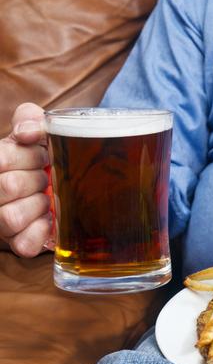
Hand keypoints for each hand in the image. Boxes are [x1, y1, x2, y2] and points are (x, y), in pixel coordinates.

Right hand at [0, 103, 51, 256]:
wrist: (56, 185)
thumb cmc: (38, 158)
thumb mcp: (34, 133)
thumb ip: (30, 120)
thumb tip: (29, 131)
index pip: (3, 159)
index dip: (30, 155)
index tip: (43, 155)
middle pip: (9, 186)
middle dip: (37, 179)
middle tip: (45, 178)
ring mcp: (0, 222)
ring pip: (12, 218)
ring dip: (38, 205)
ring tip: (45, 198)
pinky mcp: (17, 243)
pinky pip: (25, 244)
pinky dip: (41, 231)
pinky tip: (49, 218)